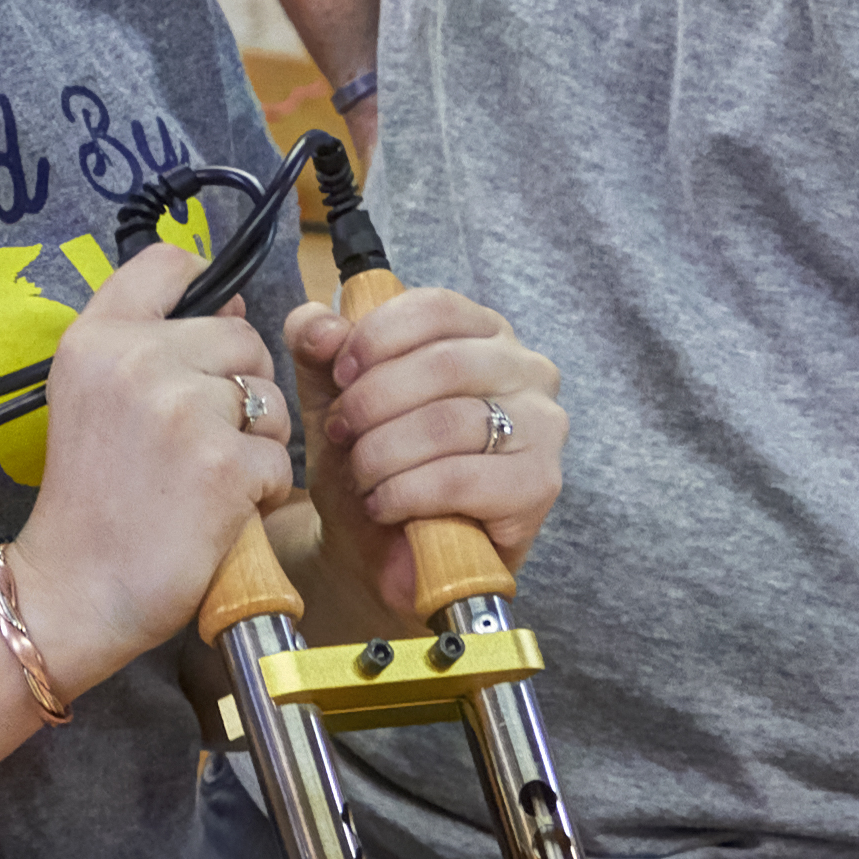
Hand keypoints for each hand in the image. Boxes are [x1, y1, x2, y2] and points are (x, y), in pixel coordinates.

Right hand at [7, 247, 291, 682]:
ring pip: (271, 398)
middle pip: (242, 337)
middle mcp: (136, 360)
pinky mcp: (223, 464)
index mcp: (96, 338)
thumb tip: (234, 301)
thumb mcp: (90, 398)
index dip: (204, 293)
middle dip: (241, 388)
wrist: (73, 589)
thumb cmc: (90, 500)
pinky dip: (263, 492)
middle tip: (200, 441)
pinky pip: (281, 460)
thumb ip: (149, 340)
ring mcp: (182, 410)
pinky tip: (220, 513)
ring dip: (258, 441)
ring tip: (207, 480)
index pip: (169, 263)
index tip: (201, 335)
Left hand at [284, 284, 564, 613]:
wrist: (379, 551)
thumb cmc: (370, 462)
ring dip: (385, 452)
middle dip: (374, 402)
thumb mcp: (331, 396)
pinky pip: (462, 479)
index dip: (377, 337)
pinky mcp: (538, 485)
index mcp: (483, 334)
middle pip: (444, 364)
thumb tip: (320, 324)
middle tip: (342, 434)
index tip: (338, 375)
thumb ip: (317, 347)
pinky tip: (384, 505)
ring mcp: (541, 427)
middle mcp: (527, 370)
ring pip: (450, 422)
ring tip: (361, 475)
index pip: (437, 308)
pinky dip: (408, 492)